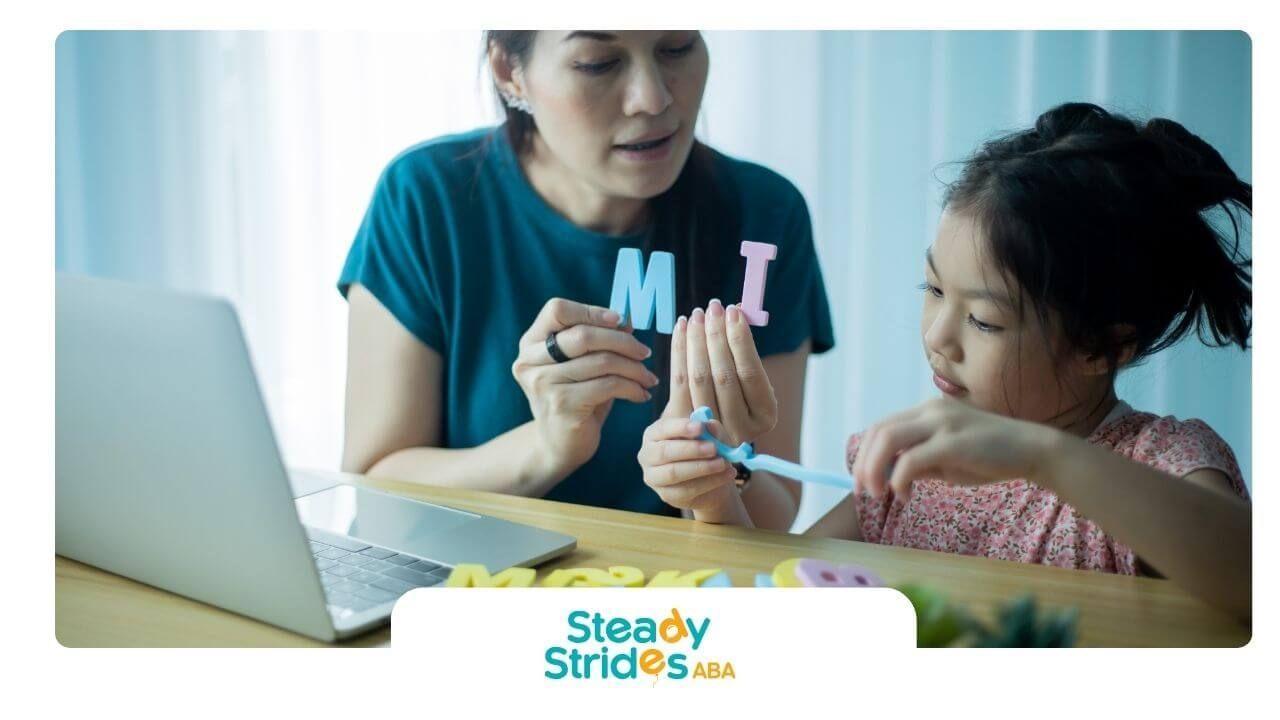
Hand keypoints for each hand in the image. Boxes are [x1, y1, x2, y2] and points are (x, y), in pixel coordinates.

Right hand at [513, 298, 659, 478]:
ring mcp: (543, 383)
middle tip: (644, 352)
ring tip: (648, 377)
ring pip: (601, 361)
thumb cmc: (575, 399)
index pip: (557, 310)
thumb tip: (627, 320)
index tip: (619, 321)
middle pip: (583, 335)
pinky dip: (632, 388)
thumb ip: (599, 341)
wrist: (558, 446)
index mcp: (531, 343)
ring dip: (634, 368)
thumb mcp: (583, 365)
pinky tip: (641, 394)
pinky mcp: (562, 405)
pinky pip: (608, 385)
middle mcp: (530, 361)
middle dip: (622, 341)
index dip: (591, 311)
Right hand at [637, 417, 738, 512]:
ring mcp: (654, 477)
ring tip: (723, 463)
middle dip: (691, 449)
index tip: (700, 427)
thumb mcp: (712, 436)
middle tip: (714, 448)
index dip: (680, 427)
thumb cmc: (706, 451)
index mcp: (655, 434)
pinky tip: (726, 475)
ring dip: (701, 467)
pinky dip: (710, 482)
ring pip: (674, 473)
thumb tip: (710, 425)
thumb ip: (711, 430)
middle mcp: (648, 455)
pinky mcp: (667, 495)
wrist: (711, 482)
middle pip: (664, 452)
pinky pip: (686, 490)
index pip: (663, 428)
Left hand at [663, 299, 776, 447]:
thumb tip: (735, 313)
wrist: (706, 437)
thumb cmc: (734, 399)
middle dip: (716, 336)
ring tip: (696, 315)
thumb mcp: (749, 385)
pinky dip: (679, 351)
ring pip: (699, 378)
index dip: (741, 341)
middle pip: (724, 375)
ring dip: (696, 341)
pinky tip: (680, 328)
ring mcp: (710, 430)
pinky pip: (679, 382)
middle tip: (713, 308)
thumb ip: (744, 355)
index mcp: (765, 415)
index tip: (734, 312)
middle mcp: (740, 428)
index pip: (750, 373)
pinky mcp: (684, 424)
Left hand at [852, 398, 1057, 499]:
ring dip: (874, 469)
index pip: (882, 426)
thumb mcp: (947, 459)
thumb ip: (919, 462)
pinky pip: (911, 459)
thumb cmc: (991, 456)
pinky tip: (904, 495)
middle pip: (879, 431)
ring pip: (889, 439)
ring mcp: (942, 423)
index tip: (861, 480)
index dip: (864, 454)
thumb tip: (888, 475)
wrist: (1032, 449)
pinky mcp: (953, 441)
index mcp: (927, 411)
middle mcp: (930, 410)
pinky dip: (898, 479)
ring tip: (879, 493)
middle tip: (863, 491)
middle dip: (863, 463)